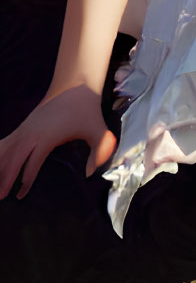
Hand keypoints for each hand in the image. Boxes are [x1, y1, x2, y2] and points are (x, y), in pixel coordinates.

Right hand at [0, 85, 117, 200]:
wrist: (75, 86)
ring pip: (6, 150)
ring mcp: (26, 128)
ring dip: (0, 166)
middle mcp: (32, 133)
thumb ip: (99, 152)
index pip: (32, 163)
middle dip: (6, 178)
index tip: (21, 194)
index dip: (26, 180)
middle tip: (1, 196)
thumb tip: (91, 173)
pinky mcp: (24, 125)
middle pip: (13, 158)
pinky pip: (6, 142)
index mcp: (47, 137)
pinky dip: (0, 152)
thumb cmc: (87, 111)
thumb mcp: (99, 131)